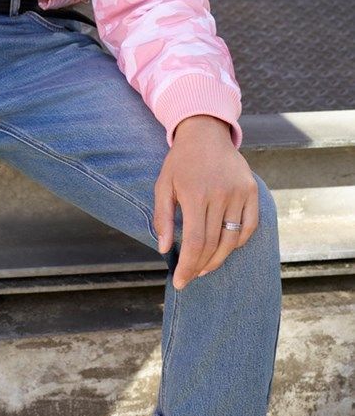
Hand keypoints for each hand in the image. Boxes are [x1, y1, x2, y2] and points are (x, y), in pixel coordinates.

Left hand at [153, 116, 258, 289]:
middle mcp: (220, 194)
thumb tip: (164, 249)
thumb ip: (163, 217)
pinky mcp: (252, 191)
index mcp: (195, 194)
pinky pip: (250, 226)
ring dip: (219, 259)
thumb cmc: (181, 161)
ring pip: (233, 240)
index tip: (180, 282)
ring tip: (204, 268)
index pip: (196, 242)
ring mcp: (240, 192)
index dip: (188, 266)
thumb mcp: (163, 184)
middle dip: (200, 266)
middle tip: (190, 277)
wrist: (205, 133)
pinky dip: (238, 242)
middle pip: (214, 244)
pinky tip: (225, 249)